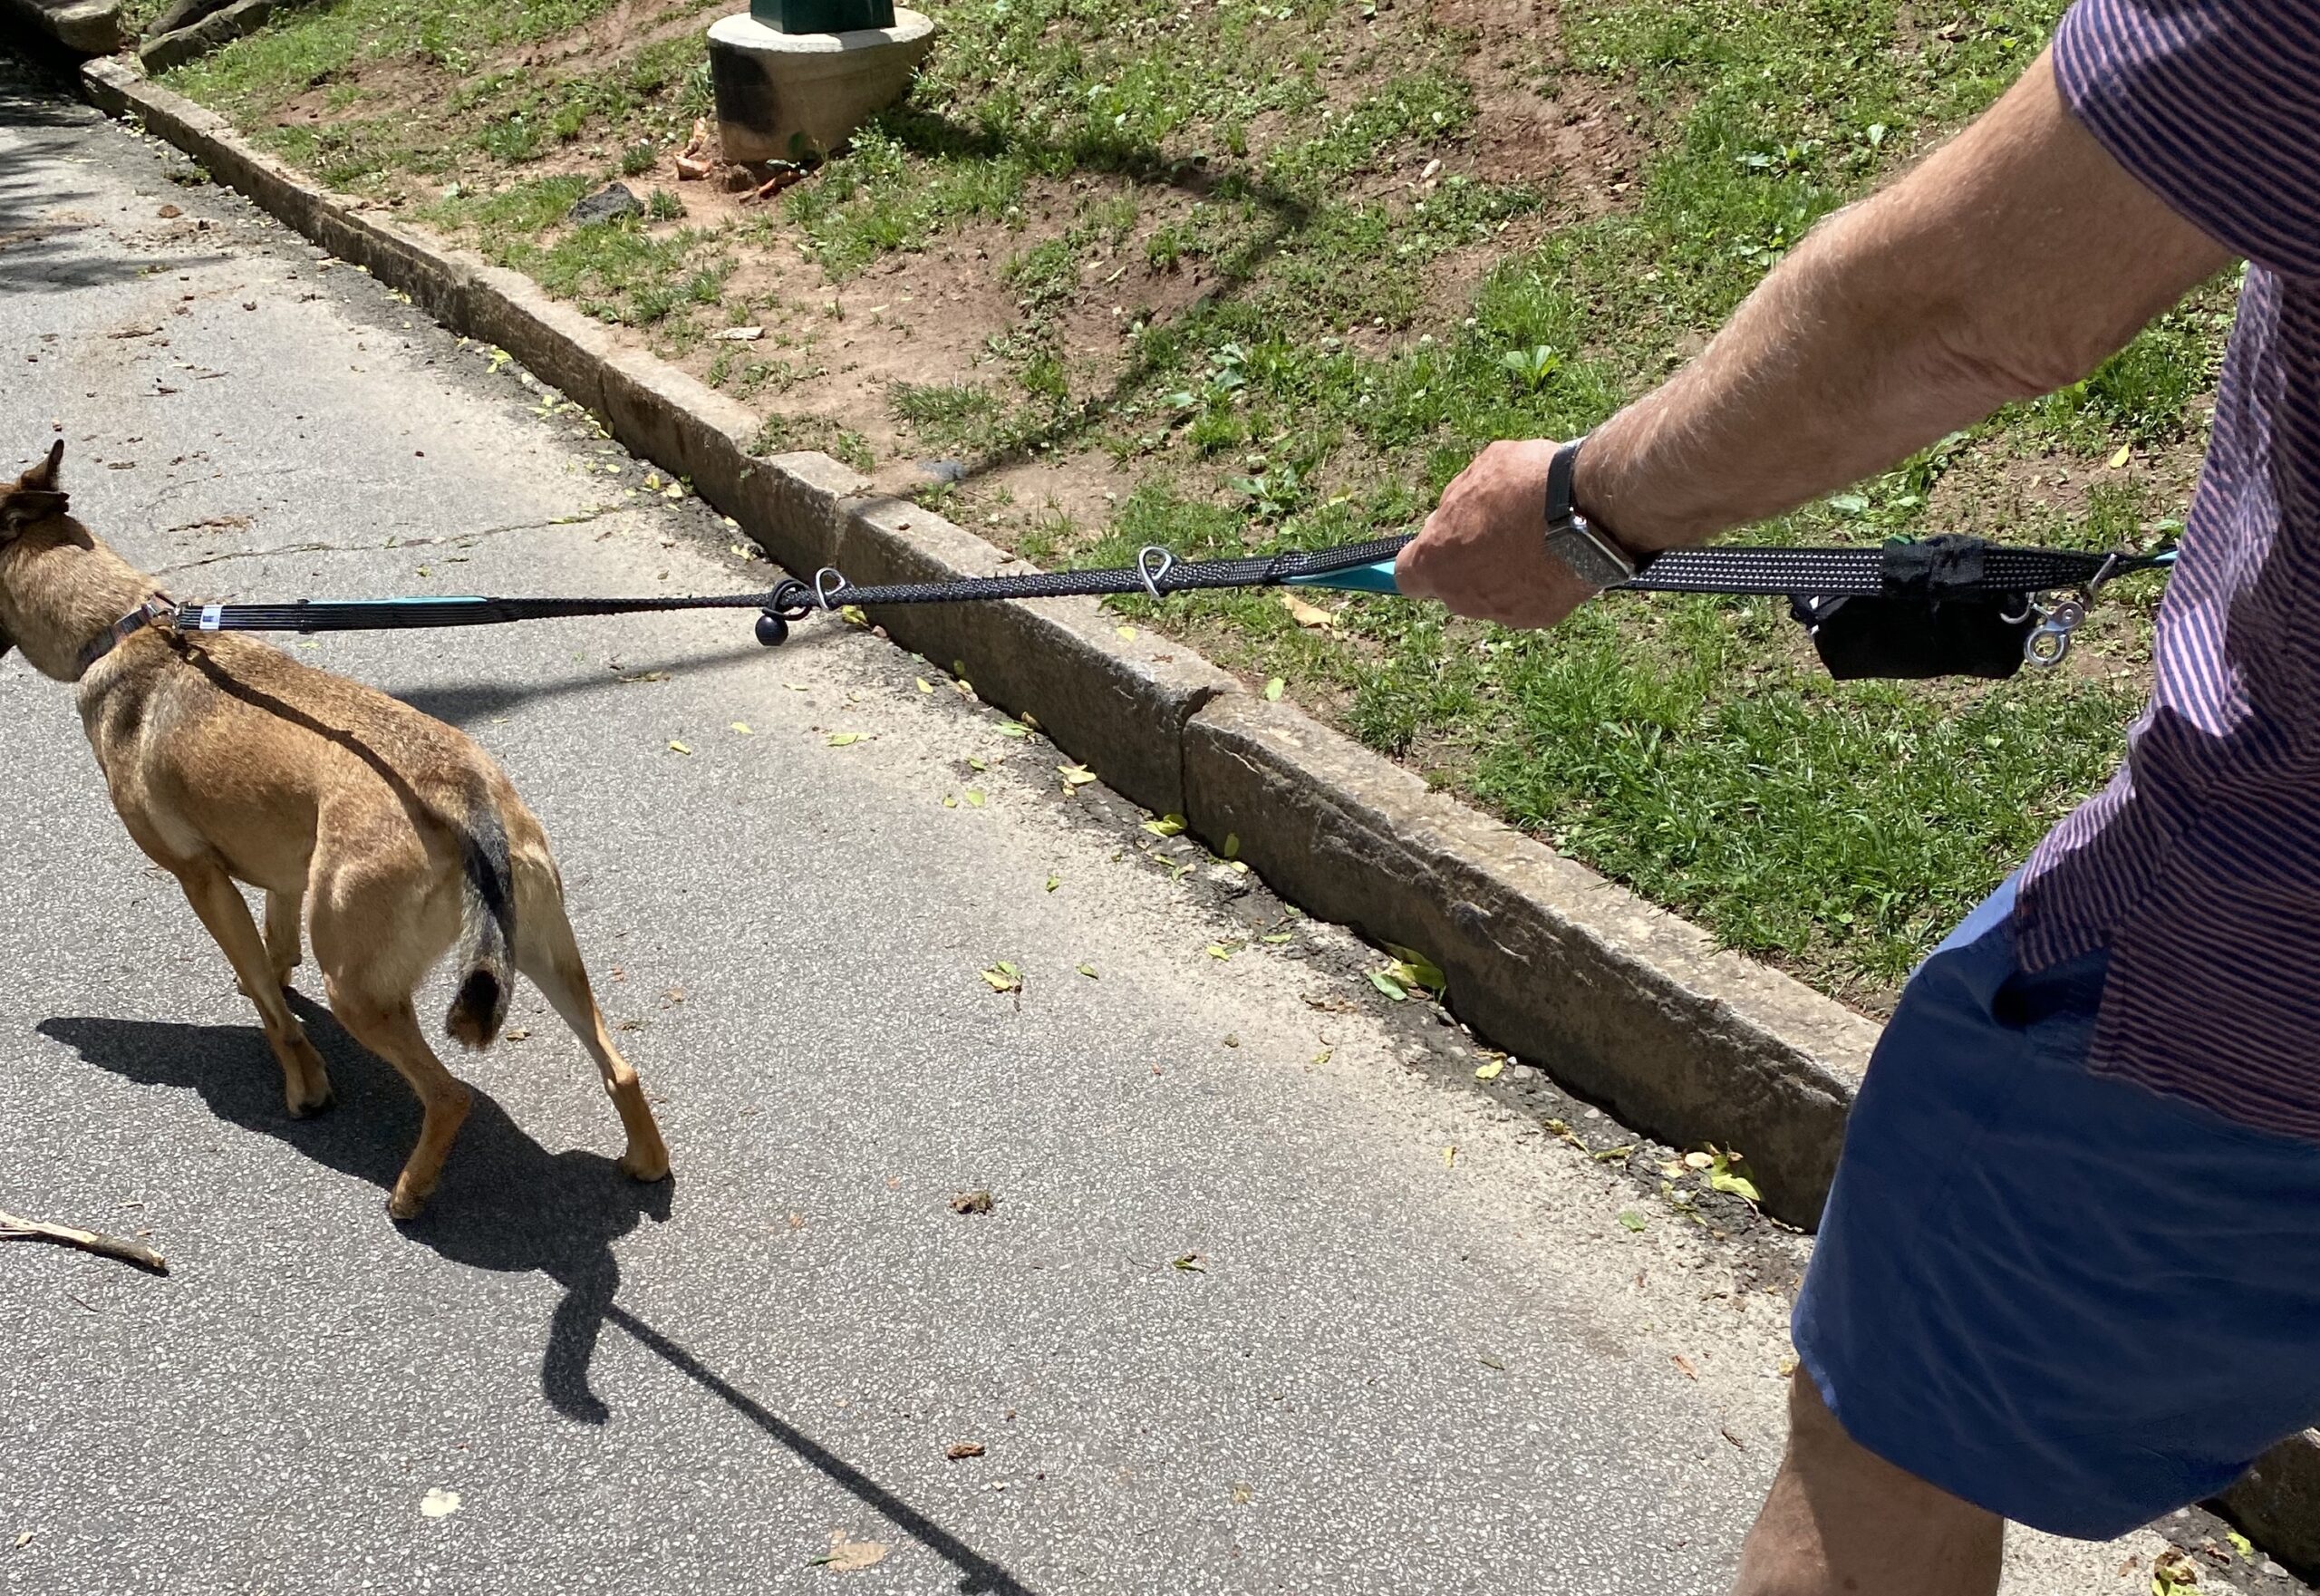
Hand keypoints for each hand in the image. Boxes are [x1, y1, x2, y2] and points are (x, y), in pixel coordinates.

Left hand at [1394, 438, 1598, 628]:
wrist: (1587, 511)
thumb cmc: (1525, 485)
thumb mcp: (1479, 473)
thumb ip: (1457, 501)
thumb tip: (1451, 513)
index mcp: (1435, 561)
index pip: (1407, 576)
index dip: (1422, 559)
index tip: (1435, 545)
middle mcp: (1461, 596)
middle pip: (1453, 586)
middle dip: (1467, 563)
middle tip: (1495, 531)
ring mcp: (1500, 612)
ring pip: (1491, 595)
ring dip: (1503, 573)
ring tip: (1531, 538)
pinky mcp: (1538, 618)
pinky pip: (1528, 600)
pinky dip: (1536, 582)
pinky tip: (1554, 553)